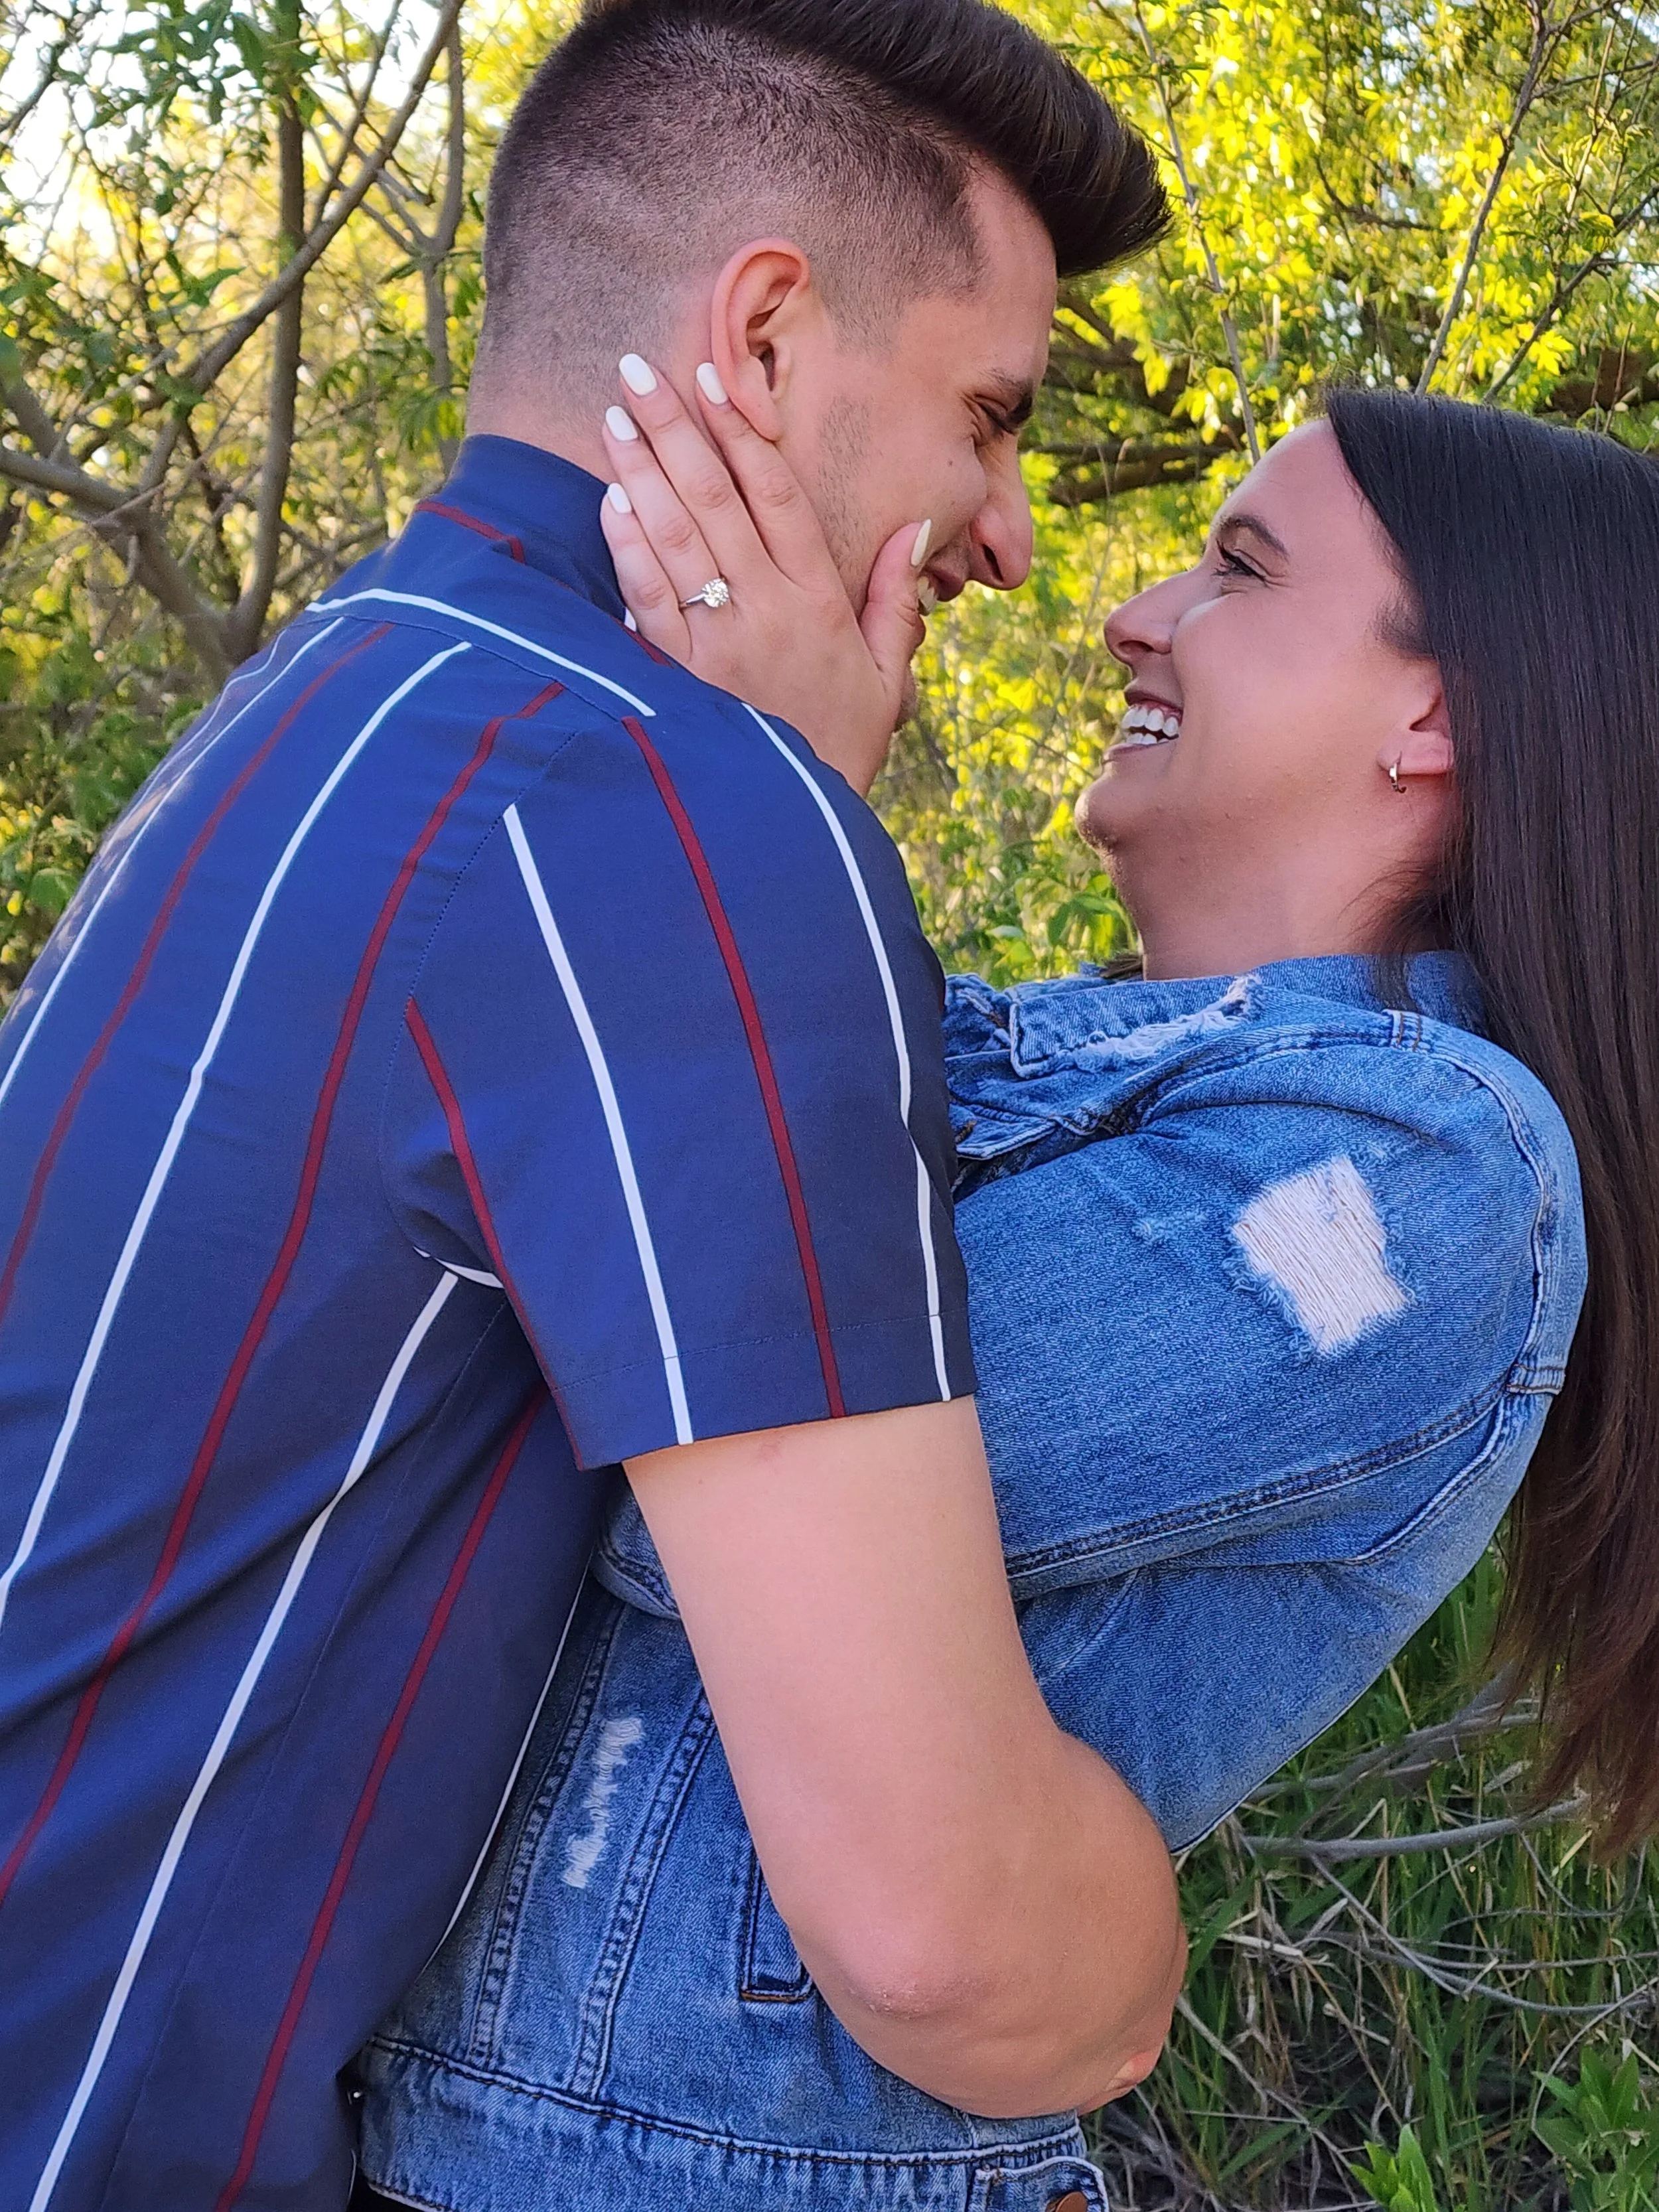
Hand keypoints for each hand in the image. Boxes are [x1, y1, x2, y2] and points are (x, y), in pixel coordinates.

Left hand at [597, 356, 930, 795]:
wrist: (792, 834)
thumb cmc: (837, 755)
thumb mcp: (884, 684)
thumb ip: (893, 606)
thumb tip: (910, 534)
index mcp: (818, 605)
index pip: (778, 496)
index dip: (744, 433)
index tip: (716, 378)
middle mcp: (767, 612)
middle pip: (716, 499)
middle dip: (675, 428)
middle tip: (638, 369)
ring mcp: (718, 643)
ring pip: (676, 538)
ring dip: (641, 471)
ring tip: (615, 416)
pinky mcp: (677, 678)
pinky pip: (648, 599)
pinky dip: (628, 548)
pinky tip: (611, 502)